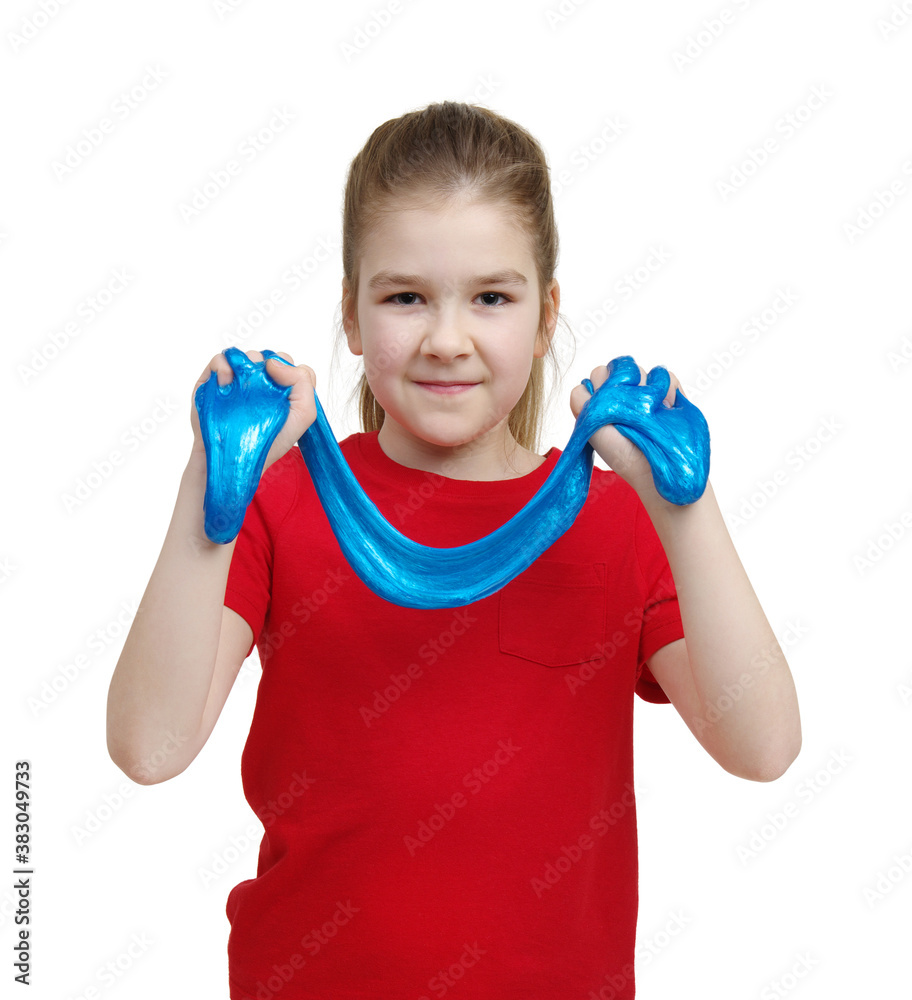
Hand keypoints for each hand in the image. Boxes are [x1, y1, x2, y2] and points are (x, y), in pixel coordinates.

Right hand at [190, 347, 318, 543]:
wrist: (235, 461)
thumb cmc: (268, 443)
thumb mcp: (302, 416)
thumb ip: (304, 385)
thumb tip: (273, 362)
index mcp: (282, 390)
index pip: (291, 365)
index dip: (290, 371)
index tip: (284, 388)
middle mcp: (261, 383)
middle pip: (270, 356)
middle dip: (270, 367)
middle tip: (265, 389)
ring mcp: (238, 381)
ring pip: (247, 355)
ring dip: (249, 366)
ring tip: (246, 389)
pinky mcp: (216, 381)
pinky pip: (221, 359)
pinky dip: (226, 366)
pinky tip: (229, 385)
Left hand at [569, 357, 706, 507]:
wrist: (659, 469)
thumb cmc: (623, 455)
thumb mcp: (593, 431)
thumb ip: (581, 404)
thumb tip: (584, 384)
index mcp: (604, 405)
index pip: (598, 375)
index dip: (602, 386)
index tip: (608, 404)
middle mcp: (624, 398)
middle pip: (618, 368)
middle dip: (622, 382)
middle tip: (629, 408)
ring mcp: (646, 396)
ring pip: (640, 370)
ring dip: (644, 388)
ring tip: (650, 412)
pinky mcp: (669, 395)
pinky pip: (665, 375)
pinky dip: (666, 389)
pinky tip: (666, 409)